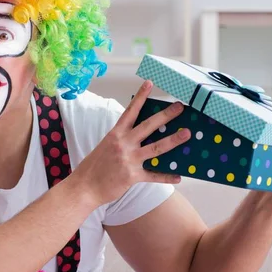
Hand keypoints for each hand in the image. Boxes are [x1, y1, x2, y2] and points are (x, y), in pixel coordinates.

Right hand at [72, 80, 190, 207]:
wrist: (84, 187)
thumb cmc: (94, 167)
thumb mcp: (106, 147)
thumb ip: (122, 140)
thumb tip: (139, 137)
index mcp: (115, 134)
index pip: (130, 111)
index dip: (140, 97)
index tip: (150, 84)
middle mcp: (123, 144)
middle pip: (148, 126)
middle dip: (166, 115)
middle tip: (180, 107)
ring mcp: (128, 159)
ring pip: (156, 148)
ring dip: (173, 140)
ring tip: (187, 134)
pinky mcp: (132, 176)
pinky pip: (153, 175)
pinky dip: (166, 177)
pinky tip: (178, 177)